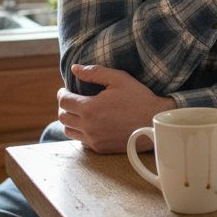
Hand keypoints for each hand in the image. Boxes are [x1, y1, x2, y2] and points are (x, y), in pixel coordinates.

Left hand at [57, 65, 174, 152]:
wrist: (154, 122)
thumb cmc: (139, 98)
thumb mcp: (119, 79)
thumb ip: (95, 72)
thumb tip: (74, 68)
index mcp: (90, 108)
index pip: (63, 101)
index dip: (62, 93)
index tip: (65, 89)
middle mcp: (88, 126)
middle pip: (62, 117)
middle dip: (64, 106)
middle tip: (71, 100)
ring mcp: (94, 139)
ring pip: (69, 131)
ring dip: (70, 120)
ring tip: (78, 112)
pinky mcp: (100, 148)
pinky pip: (81, 140)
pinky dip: (81, 131)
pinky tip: (90, 123)